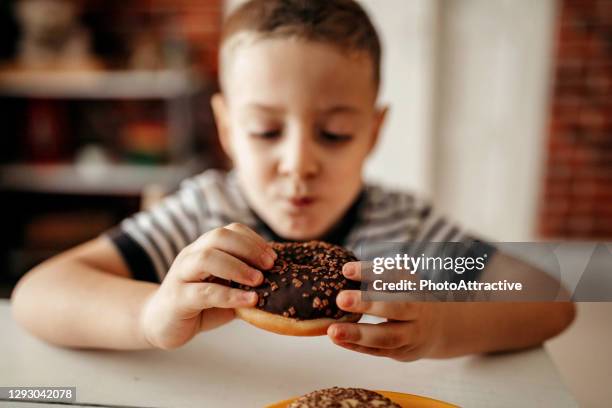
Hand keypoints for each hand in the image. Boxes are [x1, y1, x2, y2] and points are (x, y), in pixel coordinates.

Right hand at [139, 223, 275, 348]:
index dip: (254, 240)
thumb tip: (282, 280)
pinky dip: (230, 295)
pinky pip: (204, 292)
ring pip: (207, 258)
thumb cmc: (199, 305)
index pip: (230, 230)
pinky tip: (250, 300)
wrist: (161, 324)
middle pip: (218, 237)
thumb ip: (246, 282)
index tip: (274, 257)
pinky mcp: (177, 298)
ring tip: (259, 281)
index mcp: (204, 248)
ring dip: (238, 267)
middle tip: (270, 266)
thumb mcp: (226, 288)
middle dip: (249, 248)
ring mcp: (181, 275)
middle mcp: (191, 256)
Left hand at [327, 262, 446, 360]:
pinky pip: (379, 351)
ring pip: (388, 337)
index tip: (346, 270)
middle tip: (341, 299)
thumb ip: (376, 278)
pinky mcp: (402, 352)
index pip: (395, 275)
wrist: (440, 327)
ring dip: (359, 334)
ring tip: (333, 330)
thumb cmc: (408, 297)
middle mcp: (417, 310)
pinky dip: (357, 346)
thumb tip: (341, 273)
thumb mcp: (402, 282)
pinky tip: (338, 339)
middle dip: (368, 303)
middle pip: (397, 307)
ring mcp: (411, 334)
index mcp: (414, 286)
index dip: (371, 272)